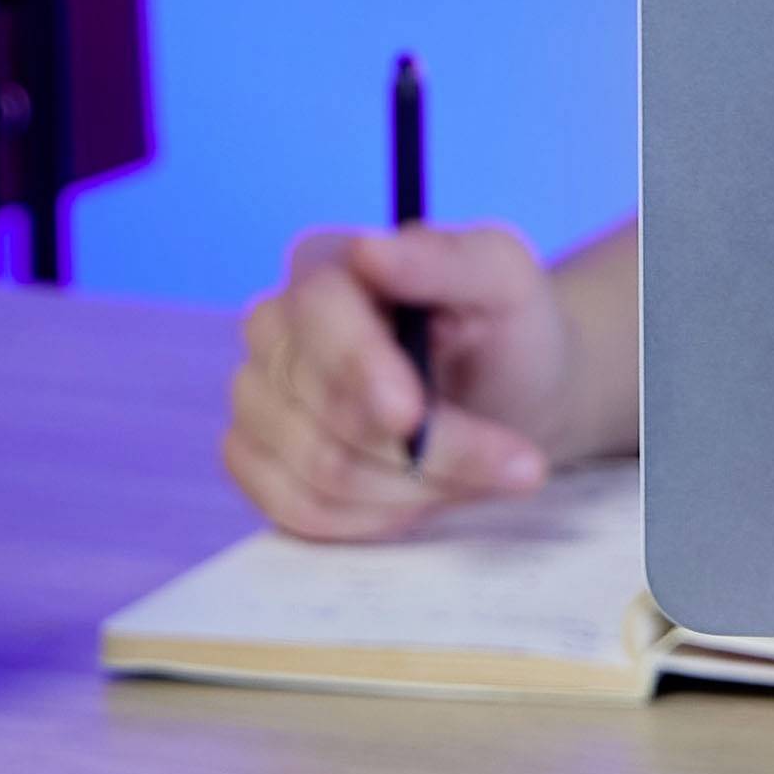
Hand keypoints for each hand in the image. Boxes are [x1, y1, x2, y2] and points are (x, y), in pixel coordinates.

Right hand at [224, 224, 576, 540]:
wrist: (510, 393)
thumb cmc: (505, 329)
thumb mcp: (505, 279)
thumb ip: (447, 259)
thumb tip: (369, 251)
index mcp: (322, 266)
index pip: (318, 313)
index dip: (361, 368)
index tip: (412, 415)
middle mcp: (272, 328)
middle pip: (325, 408)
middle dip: (430, 450)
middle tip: (517, 464)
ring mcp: (256, 399)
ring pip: (319, 470)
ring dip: (416, 490)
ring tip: (483, 476)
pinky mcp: (258, 463)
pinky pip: (299, 512)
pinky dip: (376, 521)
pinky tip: (426, 499)